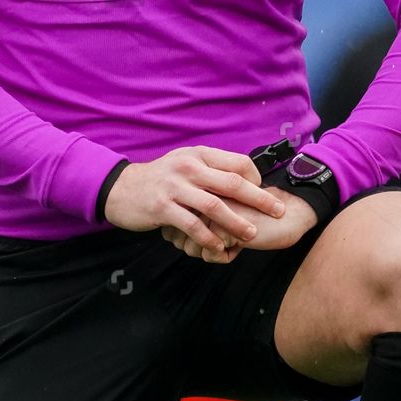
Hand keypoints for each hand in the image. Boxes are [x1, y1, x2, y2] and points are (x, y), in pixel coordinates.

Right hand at [104, 146, 286, 254]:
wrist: (121, 188)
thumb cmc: (159, 179)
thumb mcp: (184, 163)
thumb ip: (210, 168)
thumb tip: (242, 178)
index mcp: (199, 154)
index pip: (238, 163)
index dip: (255, 178)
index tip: (262, 193)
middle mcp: (189, 167)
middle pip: (233, 183)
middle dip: (259, 199)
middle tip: (278, 211)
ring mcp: (175, 187)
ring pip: (215, 206)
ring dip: (237, 222)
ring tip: (251, 234)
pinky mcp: (162, 207)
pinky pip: (192, 225)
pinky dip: (208, 237)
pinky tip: (218, 246)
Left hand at [161, 187, 317, 262]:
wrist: (290, 212)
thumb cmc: (255, 215)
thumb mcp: (221, 216)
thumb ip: (195, 220)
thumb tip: (169, 236)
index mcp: (199, 190)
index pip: (172, 227)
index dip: (190, 238)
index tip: (213, 234)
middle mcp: (200, 196)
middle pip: (178, 238)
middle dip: (197, 247)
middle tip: (222, 240)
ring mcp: (210, 209)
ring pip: (190, 247)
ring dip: (211, 252)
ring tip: (232, 241)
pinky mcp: (222, 224)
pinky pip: (210, 254)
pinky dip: (225, 257)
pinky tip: (240, 245)